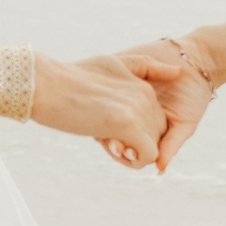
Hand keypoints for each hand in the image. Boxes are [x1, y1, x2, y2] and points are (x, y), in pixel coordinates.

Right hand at [31, 51, 169, 168]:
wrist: (47, 86)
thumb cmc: (71, 79)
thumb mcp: (112, 63)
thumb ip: (144, 67)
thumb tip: (179, 72)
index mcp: (142, 85)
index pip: (152, 119)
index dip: (130, 130)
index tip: (103, 125)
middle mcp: (146, 96)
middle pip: (154, 134)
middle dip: (133, 143)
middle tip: (104, 136)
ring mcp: (139, 110)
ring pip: (152, 147)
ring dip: (130, 153)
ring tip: (106, 141)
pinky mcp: (131, 126)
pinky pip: (149, 156)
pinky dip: (133, 161)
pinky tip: (113, 149)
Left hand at [116, 36, 215, 172]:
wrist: (198, 61)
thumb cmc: (193, 95)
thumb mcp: (184, 124)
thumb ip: (170, 146)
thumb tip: (159, 171)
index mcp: (139, 124)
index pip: (121, 141)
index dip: (120, 149)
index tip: (123, 153)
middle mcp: (126, 107)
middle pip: (107, 127)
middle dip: (108, 137)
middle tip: (115, 143)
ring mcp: (122, 88)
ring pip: (102, 107)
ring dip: (103, 117)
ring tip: (112, 124)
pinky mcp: (122, 67)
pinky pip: (107, 80)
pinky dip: (106, 91)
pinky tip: (113, 100)